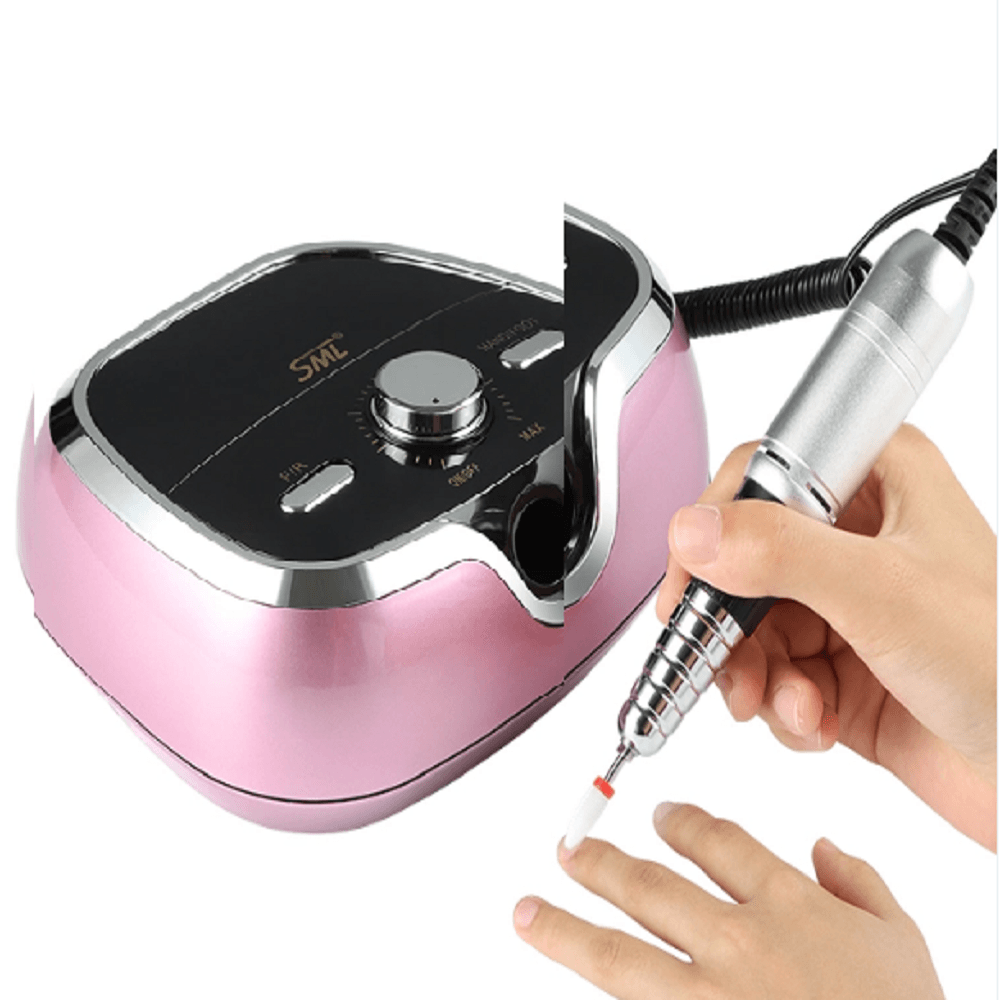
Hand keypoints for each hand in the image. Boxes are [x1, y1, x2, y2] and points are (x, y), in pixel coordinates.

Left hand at [514, 804, 944, 999]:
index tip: (664, 816)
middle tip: (570, 851)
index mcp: (788, 906)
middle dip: (602, 864)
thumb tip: (823, 846)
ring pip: (618, 954)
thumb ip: (860, 883)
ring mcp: (710, 999)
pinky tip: (570, 988)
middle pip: (650, 888)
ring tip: (526, 911)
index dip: (683, 822)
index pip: (718, 842)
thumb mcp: (903, 942)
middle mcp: (739, 944)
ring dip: (564, 928)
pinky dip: (596, 993)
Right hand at [657, 425, 996, 848]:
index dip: (716, 526)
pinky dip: (782, 707)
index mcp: (879, 482)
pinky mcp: (840, 666)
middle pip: (742, 559)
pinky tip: (819, 724)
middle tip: (723, 662)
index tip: (694, 583)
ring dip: (756, 675)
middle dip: (730, 623)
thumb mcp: (888, 595)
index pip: (759, 476)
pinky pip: (771, 675)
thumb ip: (783, 553)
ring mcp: (846, 604)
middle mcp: (857, 538)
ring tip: (792, 707)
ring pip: (749, 625)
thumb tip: (694, 530)